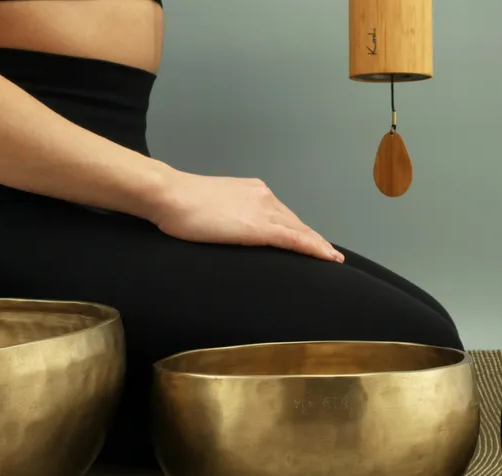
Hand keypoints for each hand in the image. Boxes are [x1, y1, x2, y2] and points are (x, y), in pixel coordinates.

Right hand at [148, 172, 344, 262]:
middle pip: (295, 222)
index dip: (297, 229)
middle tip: (328, 253)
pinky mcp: (259, 228)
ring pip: (300, 231)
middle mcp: (263, 196)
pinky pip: (294, 239)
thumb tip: (227, 229)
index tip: (310, 240)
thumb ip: (225, 215)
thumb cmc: (178, 203)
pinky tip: (326, 258)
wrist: (169, 195)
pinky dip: (313, 249)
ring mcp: (263, 210)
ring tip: (332, 259)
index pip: (281, 214)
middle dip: (313, 238)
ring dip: (318, 246)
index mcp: (252, 190)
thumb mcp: (209, 207)